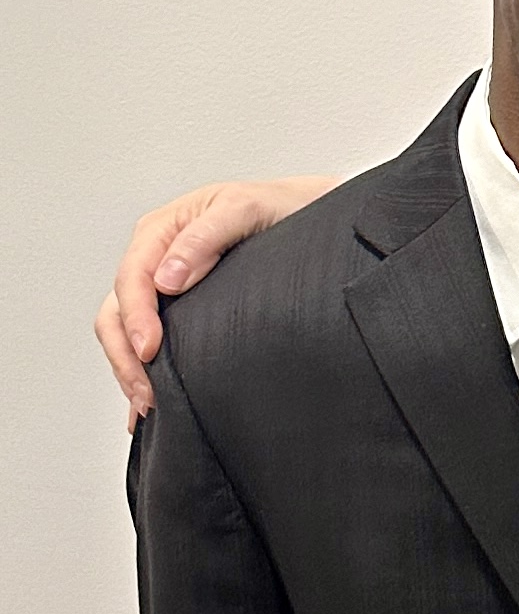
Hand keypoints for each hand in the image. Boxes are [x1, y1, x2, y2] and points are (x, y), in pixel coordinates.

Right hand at [94, 178, 331, 418]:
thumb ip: (204, 237)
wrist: (306, 215)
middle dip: (126, 355)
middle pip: (117, 310)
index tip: (149, 349)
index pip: (132, 277)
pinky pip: (148, 344)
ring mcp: (165, 288)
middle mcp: (156, 260)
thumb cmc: (277, 208)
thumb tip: (166, 277)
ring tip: (150, 404)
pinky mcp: (180, 312)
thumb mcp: (244, 209)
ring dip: (130, 370)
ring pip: (124, 332)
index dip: (135, 316)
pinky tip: (152, 406)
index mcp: (161, 231)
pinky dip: (144, 375)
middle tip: (148, 393)